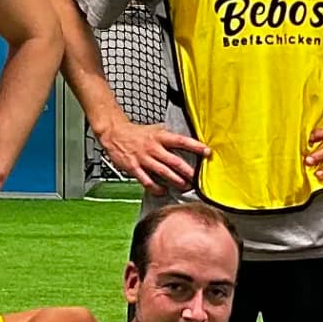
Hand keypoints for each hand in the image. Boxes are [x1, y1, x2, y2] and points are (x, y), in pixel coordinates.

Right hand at [95, 115, 213, 193]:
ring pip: (163, 172)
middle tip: (197, 179)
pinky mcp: (134, 168)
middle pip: (174, 161)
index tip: (207, 151)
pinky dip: (156, 188)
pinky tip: (163, 191)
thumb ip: (169, 137)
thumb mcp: (155, 130)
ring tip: (185, 187)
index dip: (195, 146)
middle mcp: (153, 148)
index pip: (181, 141)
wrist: (115, 134)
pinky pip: (147, 180)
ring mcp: (144, 159)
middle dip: (188, 171)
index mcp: (160, 137)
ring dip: (176, 181)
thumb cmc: (137, 133)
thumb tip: (187, 141)